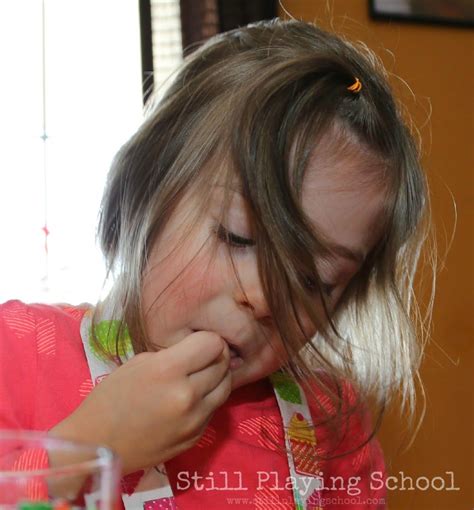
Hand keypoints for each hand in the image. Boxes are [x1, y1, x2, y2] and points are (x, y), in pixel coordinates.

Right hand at [49, 331, 231, 474]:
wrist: (98, 445)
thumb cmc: (111, 397)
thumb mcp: (139, 363)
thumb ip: (173, 355)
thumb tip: (198, 352)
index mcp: (168, 370)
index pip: (212, 343)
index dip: (208, 339)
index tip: (199, 342)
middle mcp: (187, 394)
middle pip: (223, 363)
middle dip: (216, 355)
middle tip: (204, 356)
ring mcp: (194, 419)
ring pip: (226, 387)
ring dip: (218, 377)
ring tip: (203, 374)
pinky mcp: (196, 437)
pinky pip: (214, 409)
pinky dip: (209, 399)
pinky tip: (193, 397)